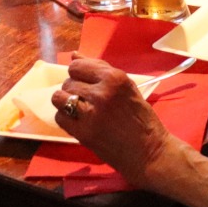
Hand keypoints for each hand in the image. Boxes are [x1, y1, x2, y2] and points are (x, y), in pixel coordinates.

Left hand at [50, 57, 171, 183]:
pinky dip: (66, 118)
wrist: (148, 151)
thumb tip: (74, 55)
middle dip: (74, 89)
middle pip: (68, 82)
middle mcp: (102, 93)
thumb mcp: (127, 87)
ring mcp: (91, 114)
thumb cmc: (140, 118)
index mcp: (115, 78)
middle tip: (86, 99)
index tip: (85, 82)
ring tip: (78, 108)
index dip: (78, 73)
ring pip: (59, 98)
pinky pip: (60, 117)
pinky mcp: (83, 133)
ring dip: (66, 102)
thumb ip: (100, 70)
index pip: (77, 66)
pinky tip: (78, 121)